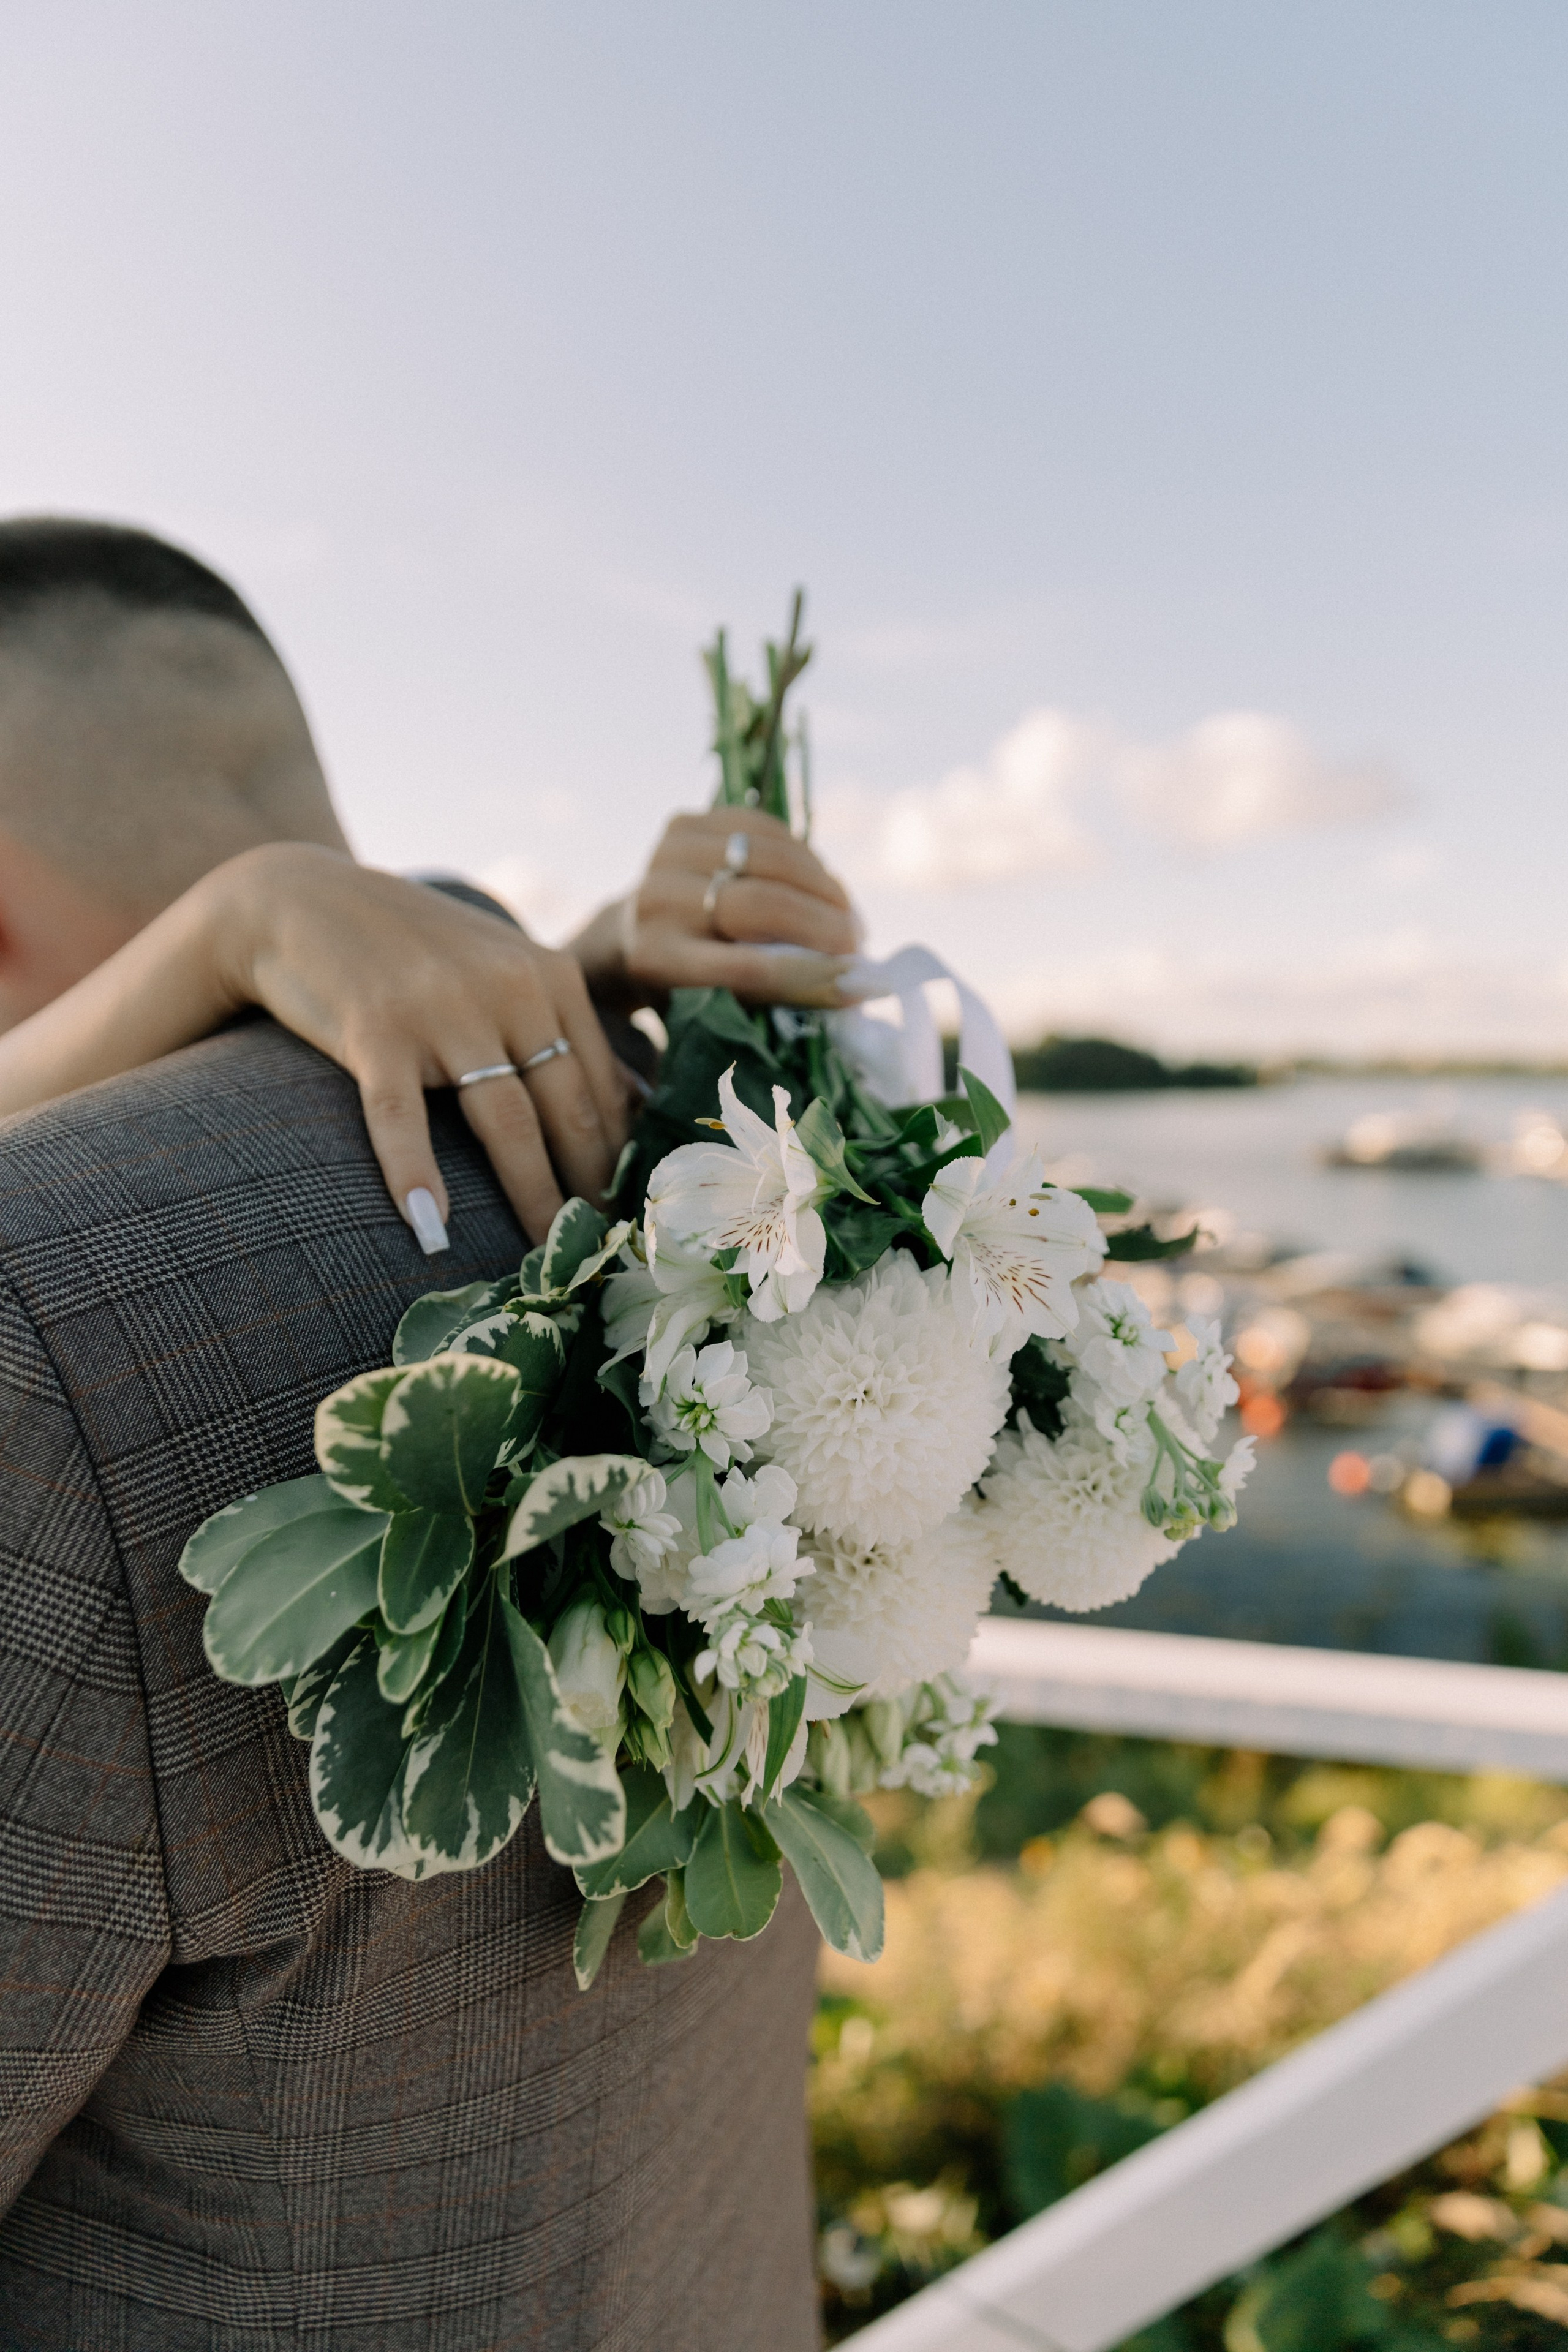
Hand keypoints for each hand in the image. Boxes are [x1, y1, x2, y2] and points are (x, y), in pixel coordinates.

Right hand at [214, 846, 631, 1247]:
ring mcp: (441, 1009)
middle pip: (567, 1110)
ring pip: (505, 1122)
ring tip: (547, 1256)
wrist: (305, 900)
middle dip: (588, 1188)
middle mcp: (509, 988)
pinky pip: (401, 1116)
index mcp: (552, 976)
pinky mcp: (374, 1030)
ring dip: (531, 1196)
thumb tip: (638, 1101)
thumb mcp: (508, 968)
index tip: (626, 1210)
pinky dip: (414, 1174)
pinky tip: (430, 1228)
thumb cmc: (418, 951)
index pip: (603, 1085)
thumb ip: (569, 1026)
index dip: (618, 1157)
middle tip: (599, 1249)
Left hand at [570, 808, 857, 1010]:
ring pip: (770, 859)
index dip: (809, 974)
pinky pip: (765, 829)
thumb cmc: (688, 983)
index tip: (856, 984)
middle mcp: (656, 903)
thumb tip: (856, 987)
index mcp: (658, 960)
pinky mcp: (683, 822)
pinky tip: (821, 883)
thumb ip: (776, 995)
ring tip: (847, 915)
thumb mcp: (718, 1004)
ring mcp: (666, 855)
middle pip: (761, 904)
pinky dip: (803, 856)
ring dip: (823, 888)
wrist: (630, 933)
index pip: (746, 967)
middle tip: (857, 945)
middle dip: (824, 926)